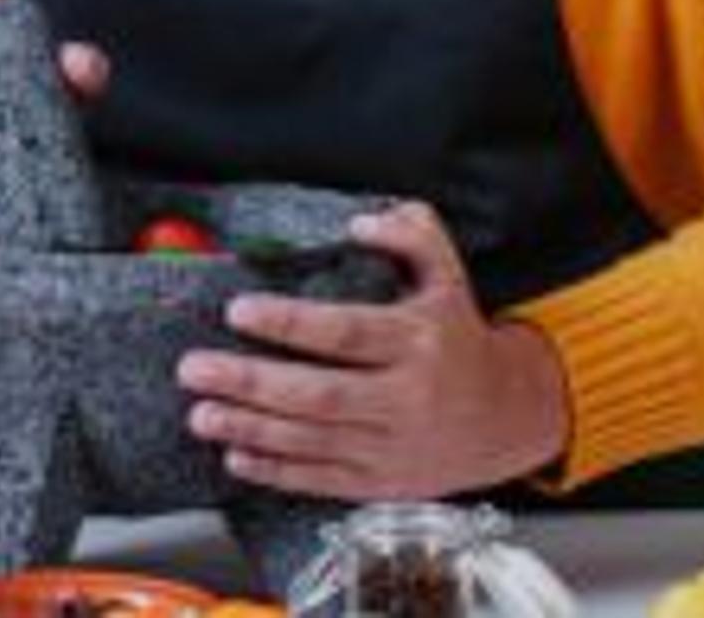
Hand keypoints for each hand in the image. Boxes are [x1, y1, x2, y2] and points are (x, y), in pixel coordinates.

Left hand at [175, 201, 572, 499]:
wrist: (509, 417)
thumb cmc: (460, 338)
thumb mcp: (449, 275)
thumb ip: (412, 235)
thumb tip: (362, 221)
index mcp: (419, 340)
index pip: (346, 332)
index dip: (289, 324)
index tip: (239, 310)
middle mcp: (407, 396)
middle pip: (319, 394)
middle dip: (250, 383)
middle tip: (195, 368)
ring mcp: (394, 445)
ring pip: (313, 441)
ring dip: (250, 428)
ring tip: (201, 412)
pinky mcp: (384, 482)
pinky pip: (323, 479)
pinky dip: (276, 471)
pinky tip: (237, 455)